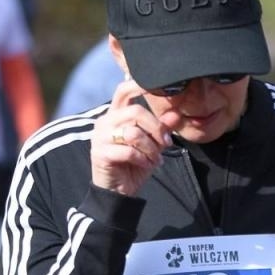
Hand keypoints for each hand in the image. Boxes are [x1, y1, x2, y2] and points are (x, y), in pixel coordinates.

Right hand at [91, 80, 179, 196]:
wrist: (121, 189)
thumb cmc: (136, 162)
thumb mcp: (154, 144)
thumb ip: (162, 128)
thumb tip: (175, 114)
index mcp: (116, 114)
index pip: (123, 91)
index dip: (139, 85)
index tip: (159, 88)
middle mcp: (105, 121)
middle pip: (136, 112)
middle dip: (157, 129)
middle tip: (166, 144)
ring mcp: (99, 137)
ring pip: (133, 133)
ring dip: (151, 148)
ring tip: (155, 158)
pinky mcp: (99, 153)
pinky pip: (128, 151)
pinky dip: (143, 159)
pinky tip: (147, 165)